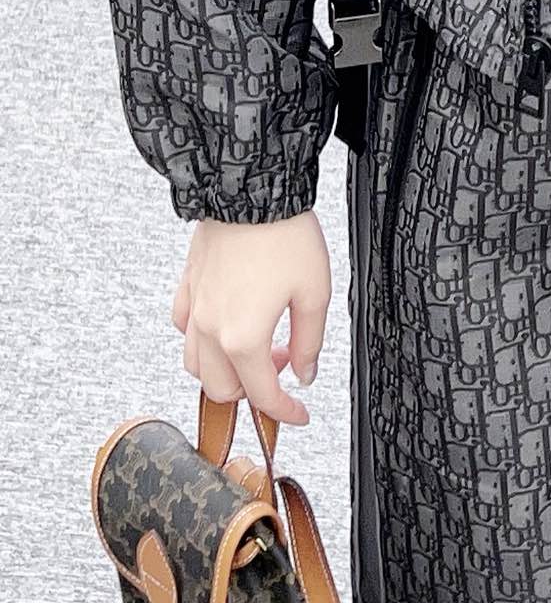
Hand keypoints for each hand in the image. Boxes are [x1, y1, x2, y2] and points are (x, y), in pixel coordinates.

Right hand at [171, 210, 332, 427]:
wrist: (250, 189)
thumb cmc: (285, 236)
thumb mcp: (314, 295)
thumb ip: (309, 343)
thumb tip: (304, 374)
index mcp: (244, 338)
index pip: (262, 395)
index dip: (284, 413)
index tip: (299, 414)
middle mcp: (211, 329)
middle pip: (221, 389)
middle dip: (252, 392)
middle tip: (283, 366)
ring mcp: (194, 308)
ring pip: (195, 364)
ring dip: (224, 370)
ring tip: (256, 348)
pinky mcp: (187, 285)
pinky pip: (182, 327)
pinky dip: (201, 339)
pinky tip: (226, 325)